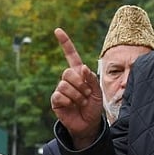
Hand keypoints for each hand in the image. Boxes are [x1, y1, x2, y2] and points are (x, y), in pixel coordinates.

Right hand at [50, 28, 103, 148]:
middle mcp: (68, 79)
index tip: (58, 30)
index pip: (71, 55)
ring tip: (82, 102)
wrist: (89, 124)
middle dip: (80, 84)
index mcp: (78, 73)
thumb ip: (91, 79)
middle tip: (87, 94)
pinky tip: (72, 106)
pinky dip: (69, 101)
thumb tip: (82, 68)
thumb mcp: (97, 91)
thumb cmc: (94, 107)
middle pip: (68, 72)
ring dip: (77, 95)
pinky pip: (59, 95)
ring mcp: (60, 89)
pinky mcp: (56, 100)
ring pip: (64, 85)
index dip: (65, 43)